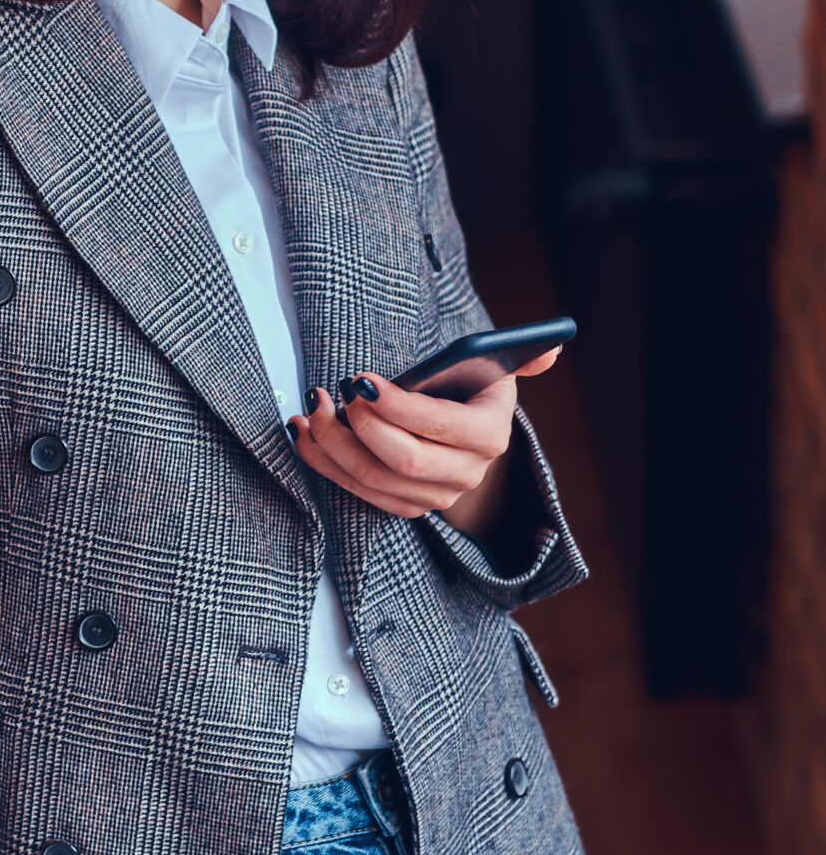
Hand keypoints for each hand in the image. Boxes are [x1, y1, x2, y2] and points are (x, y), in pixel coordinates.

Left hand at [286, 349, 561, 530]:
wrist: (460, 430)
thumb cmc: (467, 388)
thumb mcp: (491, 367)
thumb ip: (517, 356)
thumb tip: (551, 348)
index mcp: (490, 433)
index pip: (439, 424)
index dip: (397, 405)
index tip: (360, 380)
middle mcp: (467, 472)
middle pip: (405, 460)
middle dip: (360, 427)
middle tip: (330, 395)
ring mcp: (435, 496)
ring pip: (374, 479)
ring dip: (332, 446)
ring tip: (310, 410)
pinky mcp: (405, 506)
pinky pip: (358, 492)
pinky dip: (325, 464)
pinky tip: (303, 434)